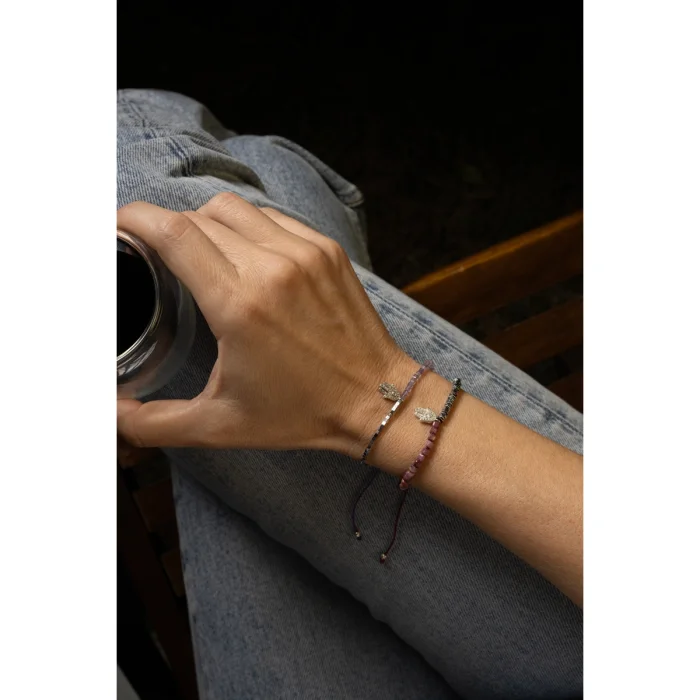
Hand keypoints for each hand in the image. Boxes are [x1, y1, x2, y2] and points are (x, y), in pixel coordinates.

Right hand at [116, 193, 412, 453]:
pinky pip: (271, 217)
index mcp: (239, 306)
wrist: (377, 400)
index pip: (174, 233)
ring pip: (234, 209)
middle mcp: (272, 268)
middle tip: (158, 253)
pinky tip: (243, 254)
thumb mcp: (220, 425)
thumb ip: (154, 422)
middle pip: (198, 217)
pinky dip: (247, 227)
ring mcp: (304, 253)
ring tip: (200, 253)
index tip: (119, 223)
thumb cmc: (302, 414)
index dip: (137, 218)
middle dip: (167, 228)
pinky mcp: (326, 251)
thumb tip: (112, 415)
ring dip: (205, 223)